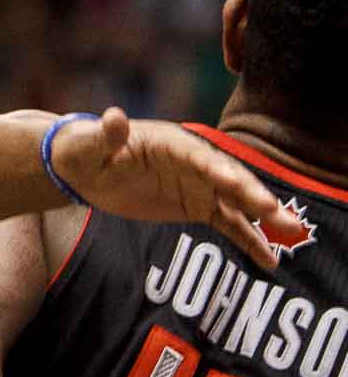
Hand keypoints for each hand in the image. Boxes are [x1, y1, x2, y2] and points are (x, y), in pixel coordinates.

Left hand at [52, 108, 304, 267]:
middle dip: (251, 194)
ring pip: (236, 203)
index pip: (199, 156)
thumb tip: (113, 117)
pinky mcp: (197, 206)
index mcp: (172, 143)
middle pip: (228, 178)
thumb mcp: (91, 143)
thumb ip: (107, 135)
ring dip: (262, 218)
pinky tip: (270, 260)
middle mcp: (194, 162)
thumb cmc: (86, 149)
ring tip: (291, 233)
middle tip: (274, 212)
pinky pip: (228, 225)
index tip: (234, 184)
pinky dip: (248, 240)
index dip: (216, 169)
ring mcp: (199, 185)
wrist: (84, 168)